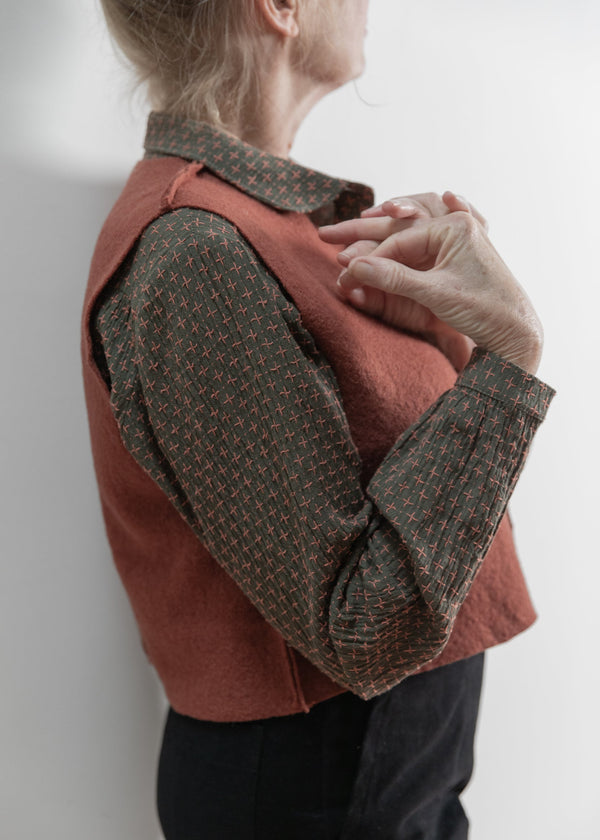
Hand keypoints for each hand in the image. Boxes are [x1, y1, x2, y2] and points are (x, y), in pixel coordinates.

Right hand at [325, 211, 542, 373]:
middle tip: (326, 235)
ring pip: (412, 226)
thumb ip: (394, 278)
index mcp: (454, 227)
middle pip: (399, 227)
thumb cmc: (483, 311)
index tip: (342, 272)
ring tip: (361, 215)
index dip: (367, 257)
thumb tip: (354, 268)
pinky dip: (418, 225)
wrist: (517, 332)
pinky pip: (429, 234)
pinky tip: (417, 206)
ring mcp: (459, 238)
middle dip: (362, 232)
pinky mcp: (459, 254)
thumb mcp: (434, 295)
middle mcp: (457, 225)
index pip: (398, 240)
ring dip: (385, 223)